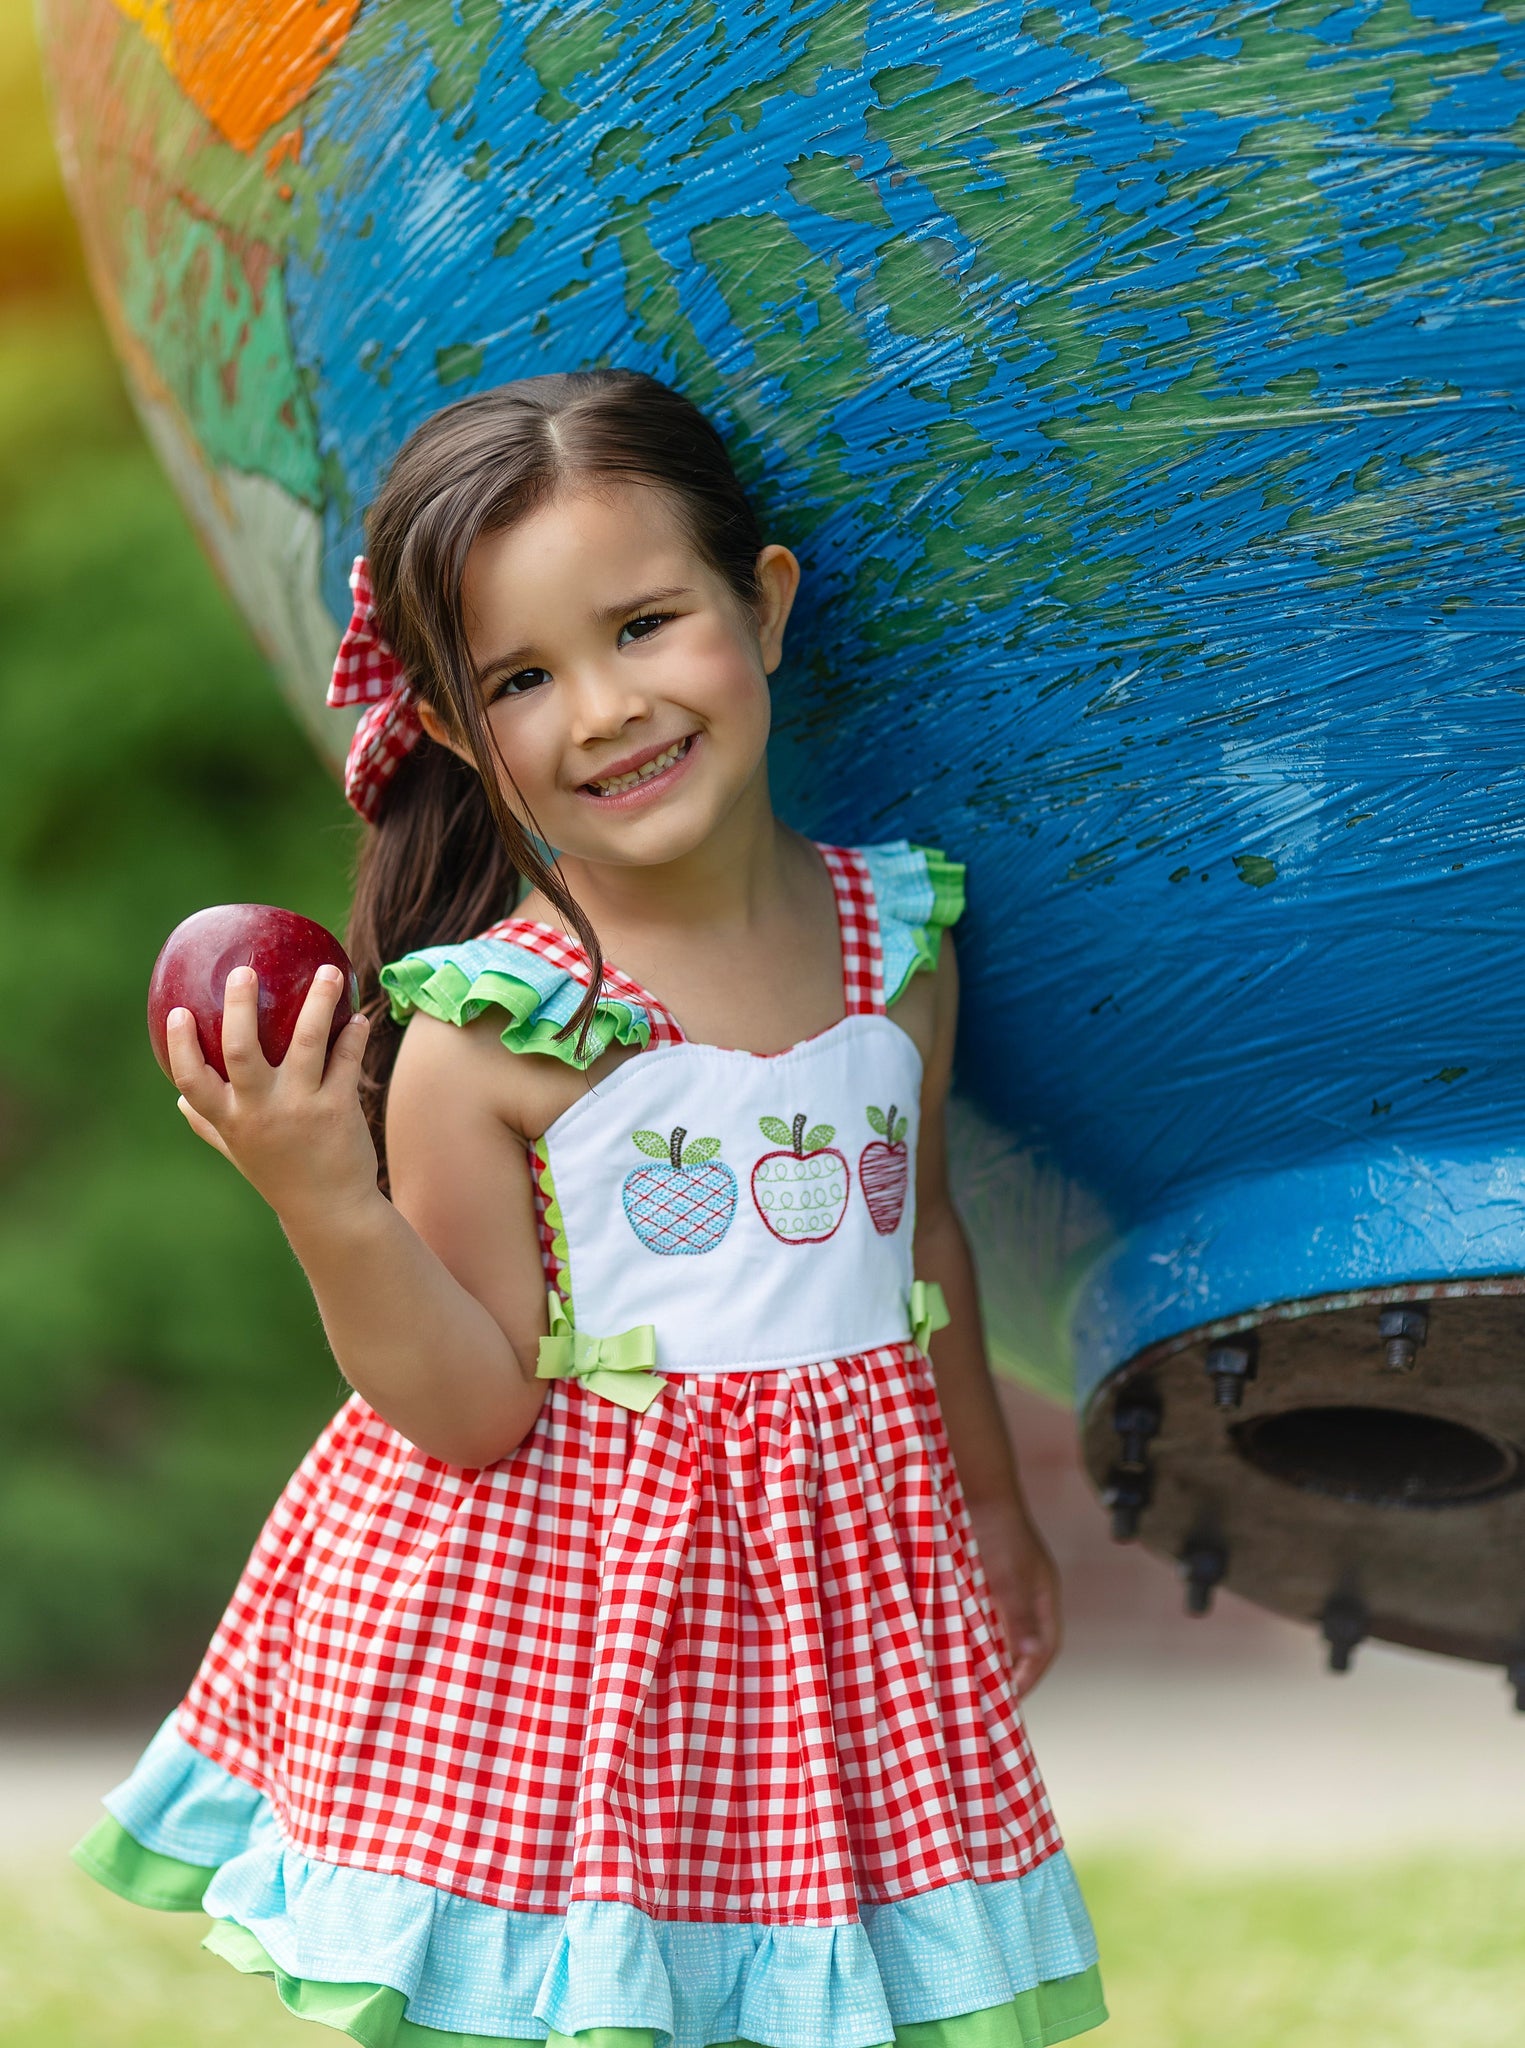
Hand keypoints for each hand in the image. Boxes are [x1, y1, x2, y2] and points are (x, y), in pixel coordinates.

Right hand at [169, 965, 376, 1225]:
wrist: (328, 1210)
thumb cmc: (279, 1173)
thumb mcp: (238, 1151)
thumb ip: (209, 1123)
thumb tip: (179, 1099)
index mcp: (230, 1119)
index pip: (191, 1080)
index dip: (180, 1045)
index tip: (180, 1011)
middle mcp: (260, 1111)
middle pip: (241, 1050)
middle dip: (239, 1007)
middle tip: (244, 970)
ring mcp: (300, 1108)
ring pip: (306, 1043)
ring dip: (317, 1003)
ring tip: (327, 971)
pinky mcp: (338, 1109)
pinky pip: (346, 1060)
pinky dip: (352, 1035)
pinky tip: (357, 1016)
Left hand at [966, 1496, 1062, 1696]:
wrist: (975, 1485)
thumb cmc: (996, 1530)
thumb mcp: (1009, 1577)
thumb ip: (1020, 1616)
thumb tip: (1033, 1655)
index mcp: (1043, 1595)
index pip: (1045, 1647)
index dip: (1030, 1675)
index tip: (1011, 1700)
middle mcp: (1028, 1592)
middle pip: (1025, 1641)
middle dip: (1012, 1670)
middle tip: (993, 1700)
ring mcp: (1007, 1583)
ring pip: (1002, 1628)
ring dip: (992, 1652)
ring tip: (973, 1681)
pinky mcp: (984, 1575)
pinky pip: (984, 1613)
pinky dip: (976, 1632)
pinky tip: (957, 1643)